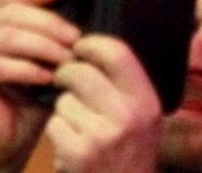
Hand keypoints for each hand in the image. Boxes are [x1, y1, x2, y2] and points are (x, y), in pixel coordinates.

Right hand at [0, 0, 79, 172]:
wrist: (3, 144)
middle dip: (48, 22)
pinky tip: (47, 77)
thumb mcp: (42, 63)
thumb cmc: (26, 102)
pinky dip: (27, 69)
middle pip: (11, 12)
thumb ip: (50, 39)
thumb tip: (78, 20)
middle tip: (76, 38)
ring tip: (67, 58)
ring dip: (43, 45)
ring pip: (7, 36)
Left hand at [45, 35, 162, 172]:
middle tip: (62, 81)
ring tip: (76, 128)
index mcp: (146, 102)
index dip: (91, 44)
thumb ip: (125, 86)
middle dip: (65, 74)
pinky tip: (69, 147)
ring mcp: (103, 136)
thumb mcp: (142, 120)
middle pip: (81, 72)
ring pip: (64, 100)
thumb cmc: (127, 156)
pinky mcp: (79, 154)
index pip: (117, 52)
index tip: (79, 48)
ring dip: (62, 110)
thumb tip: (93, 45)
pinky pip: (54, 124)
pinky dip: (56, 133)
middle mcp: (129, 116)